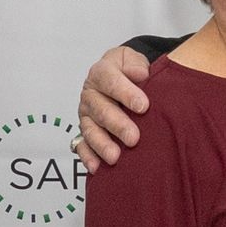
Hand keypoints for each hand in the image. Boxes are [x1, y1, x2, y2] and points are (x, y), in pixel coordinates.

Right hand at [73, 45, 151, 170]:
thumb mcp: (133, 59)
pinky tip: (97, 167)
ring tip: (116, 157)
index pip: (110, 81)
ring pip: (91, 130)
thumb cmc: (129, 69)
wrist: (122, 75)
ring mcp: (86, 114)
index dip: (126, 94)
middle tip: (134, 138)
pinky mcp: (85, 131)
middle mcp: (90, 94)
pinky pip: (82, 145)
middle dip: (117, 125)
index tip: (143, 106)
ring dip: (102, 144)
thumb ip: (136, 64)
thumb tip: (140, 74)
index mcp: (101, 73)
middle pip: (101, 110)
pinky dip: (88, 157)